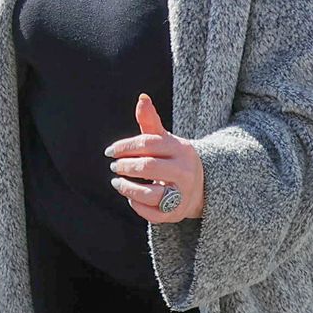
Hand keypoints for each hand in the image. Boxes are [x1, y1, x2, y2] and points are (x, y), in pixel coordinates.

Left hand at [108, 94, 204, 222]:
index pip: (148, 144)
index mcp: (180, 149)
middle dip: (126, 166)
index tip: (110, 151)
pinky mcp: (176, 212)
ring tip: (117, 182)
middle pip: (149, 167)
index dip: (125, 147)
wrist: (203, 185)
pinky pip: (153, 214)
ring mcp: (182, 194)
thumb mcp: (165, 139)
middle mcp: (184, 171)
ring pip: (151, 194)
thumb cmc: (173, 158)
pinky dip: (137, 205)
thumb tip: (142, 98)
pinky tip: (130, 196)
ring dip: (128, 188)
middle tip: (114, 166)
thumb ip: (150, 122)